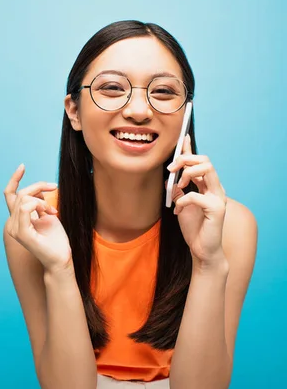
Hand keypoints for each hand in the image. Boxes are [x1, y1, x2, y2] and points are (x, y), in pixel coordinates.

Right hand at [3, 164, 72, 271]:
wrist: (61, 259)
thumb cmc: (56, 240)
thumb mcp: (47, 215)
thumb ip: (38, 203)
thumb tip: (37, 191)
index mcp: (17, 219)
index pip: (10, 195)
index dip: (15, 179)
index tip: (22, 166)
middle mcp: (12, 224)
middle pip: (21, 193)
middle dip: (38, 187)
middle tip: (54, 187)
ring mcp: (14, 229)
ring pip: (23, 199)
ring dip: (41, 200)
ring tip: (52, 211)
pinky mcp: (21, 234)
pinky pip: (25, 208)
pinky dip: (38, 205)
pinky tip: (48, 213)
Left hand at [165, 135, 227, 263]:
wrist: (202, 251)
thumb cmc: (194, 229)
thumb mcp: (182, 204)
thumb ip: (179, 190)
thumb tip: (170, 177)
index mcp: (208, 186)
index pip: (200, 162)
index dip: (191, 149)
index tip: (182, 137)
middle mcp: (216, 188)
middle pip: (205, 160)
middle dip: (186, 159)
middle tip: (171, 169)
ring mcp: (219, 197)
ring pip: (206, 169)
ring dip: (188, 173)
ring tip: (178, 187)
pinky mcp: (217, 208)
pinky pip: (196, 195)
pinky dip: (183, 200)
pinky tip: (178, 211)